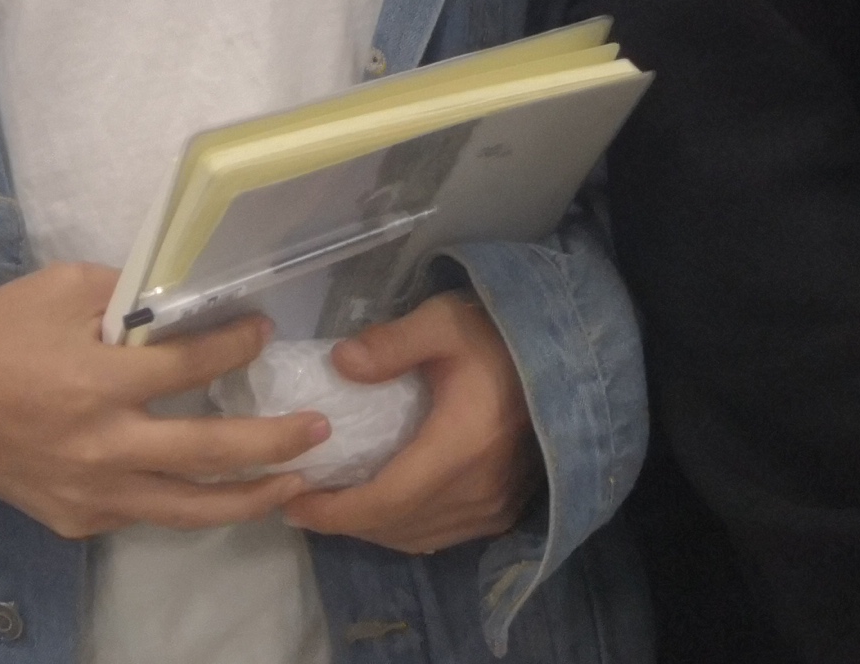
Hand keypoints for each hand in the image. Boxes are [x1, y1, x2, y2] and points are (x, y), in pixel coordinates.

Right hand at [0, 261, 325, 539]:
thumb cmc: (1, 332)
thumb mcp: (63, 287)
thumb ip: (130, 298)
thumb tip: (191, 302)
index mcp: (99, 380)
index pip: (191, 366)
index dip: (236, 346)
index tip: (265, 332)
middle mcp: (103, 445)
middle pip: (209, 452)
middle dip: (274, 442)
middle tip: (318, 430)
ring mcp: (92, 493)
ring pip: (188, 508)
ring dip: (250, 498)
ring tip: (295, 485)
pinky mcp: (78, 521)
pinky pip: (145, 515)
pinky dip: (185, 504)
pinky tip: (217, 491)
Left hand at [286, 292, 535, 555]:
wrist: (567, 358)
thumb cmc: (501, 337)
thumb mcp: (444, 321)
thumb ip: (392, 342)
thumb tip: (340, 364)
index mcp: (461, 449)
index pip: (385, 502)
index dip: (334, 511)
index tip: (291, 502)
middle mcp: (478, 492)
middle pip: (396, 527)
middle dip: (344, 521)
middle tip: (300, 501)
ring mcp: (495, 507)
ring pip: (417, 537)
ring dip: (372, 528)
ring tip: (334, 504)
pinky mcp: (504, 510)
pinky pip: (442, 534)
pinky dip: (404, 528)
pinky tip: (383, 507)